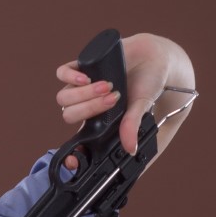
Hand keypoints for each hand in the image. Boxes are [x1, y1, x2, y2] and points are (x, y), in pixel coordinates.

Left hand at [55, 33, 184, 162]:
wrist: (153, 55)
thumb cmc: (147, 84)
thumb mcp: (141, 106)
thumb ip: (131, 125)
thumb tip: (131, 149)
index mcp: (98, 120)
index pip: (77, 138)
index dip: (70, 150)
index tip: (73, 160)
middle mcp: (87, 104)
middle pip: (69, 114)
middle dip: (89, 108)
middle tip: (113, 99)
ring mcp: (82, 85)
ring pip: (64, 97)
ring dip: (84, 94)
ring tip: (107, 85)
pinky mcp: (82, 65)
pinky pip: (62, 73)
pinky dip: (70, 77)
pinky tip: (87, 77)